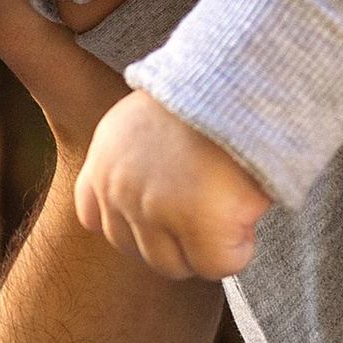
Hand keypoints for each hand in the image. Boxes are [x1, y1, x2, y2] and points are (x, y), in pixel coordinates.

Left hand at [74, 90, 269, 281]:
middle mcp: (120, 190)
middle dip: (177, 240)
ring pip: (176, 266)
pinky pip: (219, 265)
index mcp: (103, 161)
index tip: (172, 205)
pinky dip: (239, 249)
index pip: (95, 219)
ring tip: (230, 206)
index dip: (137, 222)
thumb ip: (135, 162)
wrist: (239, 77)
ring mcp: (155, 211)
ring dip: (206, 248)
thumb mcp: (145, 119)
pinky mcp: (201, 225)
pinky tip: (247, 212)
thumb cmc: (208, 93)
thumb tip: (161, 200)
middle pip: (139, 252)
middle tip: (211, 205)